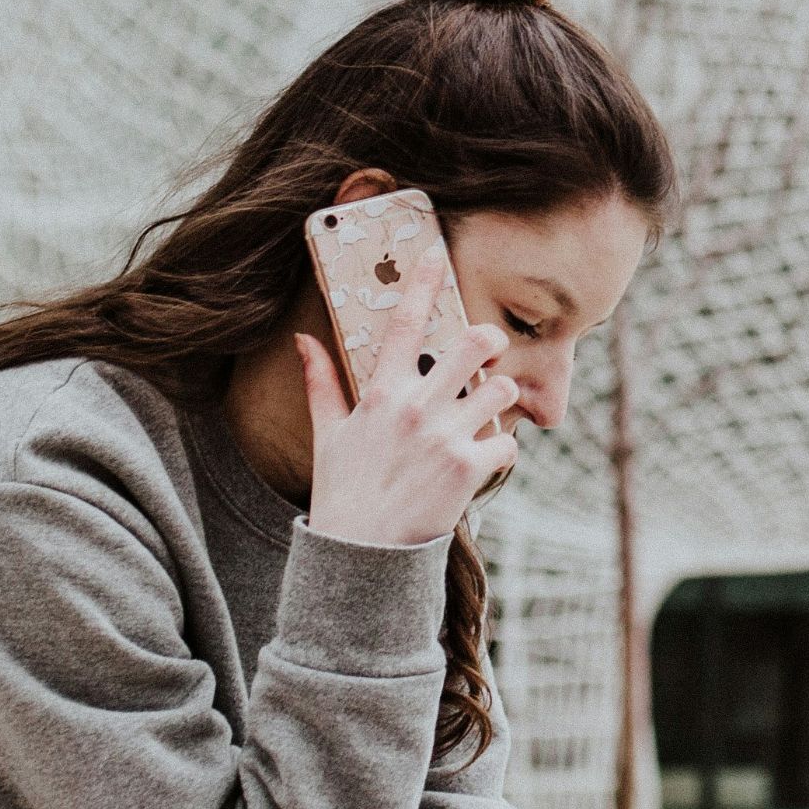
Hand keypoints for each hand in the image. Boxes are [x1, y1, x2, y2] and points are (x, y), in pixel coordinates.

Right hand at [295, 250, 519, 546]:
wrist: (360, 555)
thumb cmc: (344, 491)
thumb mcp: (327, 434)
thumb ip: (320, 382)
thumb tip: (301, 338)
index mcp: (379, 393)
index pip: (402, 323)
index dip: (421, 282)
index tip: (434, 253)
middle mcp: (414, 407)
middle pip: (474, 344)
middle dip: (489, 342)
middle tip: (489, 353)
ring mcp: (444, 437)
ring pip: (501, 390)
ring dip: (500, 398)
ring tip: (486, 412)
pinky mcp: (467, 470)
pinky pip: (507, 442)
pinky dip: (502, 450)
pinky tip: (484, 459)